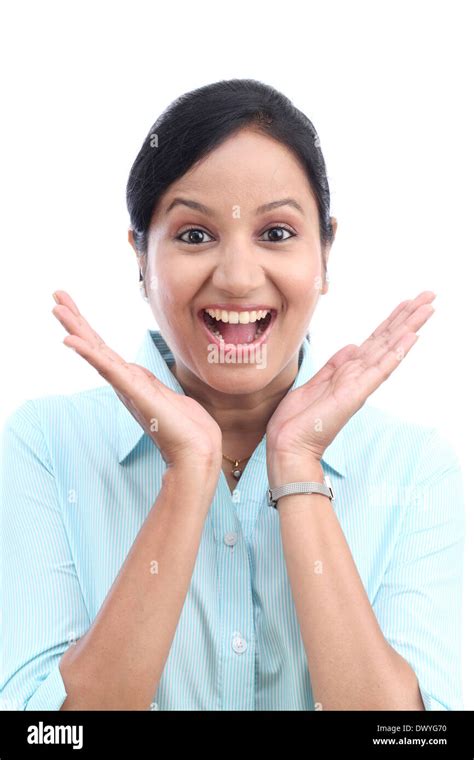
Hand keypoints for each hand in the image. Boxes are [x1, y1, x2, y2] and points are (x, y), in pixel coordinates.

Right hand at [51, 290, 221, 469]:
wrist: (197, 451)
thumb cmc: (187, 428)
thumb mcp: (167, 397)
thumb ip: (152, 386)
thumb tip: (144, 379)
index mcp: (132, 381)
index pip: (105, 349)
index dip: (88, 329)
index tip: (72, 306)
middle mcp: (125, 383)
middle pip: (95, 345)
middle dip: (76, 320)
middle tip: (56, 296)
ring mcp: (128, 387)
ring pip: (97, 352)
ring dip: (77, 329)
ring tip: (58, 309)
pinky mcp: (135, 392)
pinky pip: (109, 369)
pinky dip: (89, 354)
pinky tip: (73, 341)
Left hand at [266, 291, 435, 466]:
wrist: (288, 444)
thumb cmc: (298, 420)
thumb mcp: (316, 382)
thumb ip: (335, 365)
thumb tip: (352, 346)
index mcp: (348, 371)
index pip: (375, 340)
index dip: (391, 320)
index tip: (408, 302)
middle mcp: (358, 375)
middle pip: (388, 339)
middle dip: (408, 316)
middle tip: (429, 295)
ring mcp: (359, 384)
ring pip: (389, 348)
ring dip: (408, 326)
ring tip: (428, 307)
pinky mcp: (355, 394)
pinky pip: (380, 369)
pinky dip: (396, 352)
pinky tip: (411, 337)